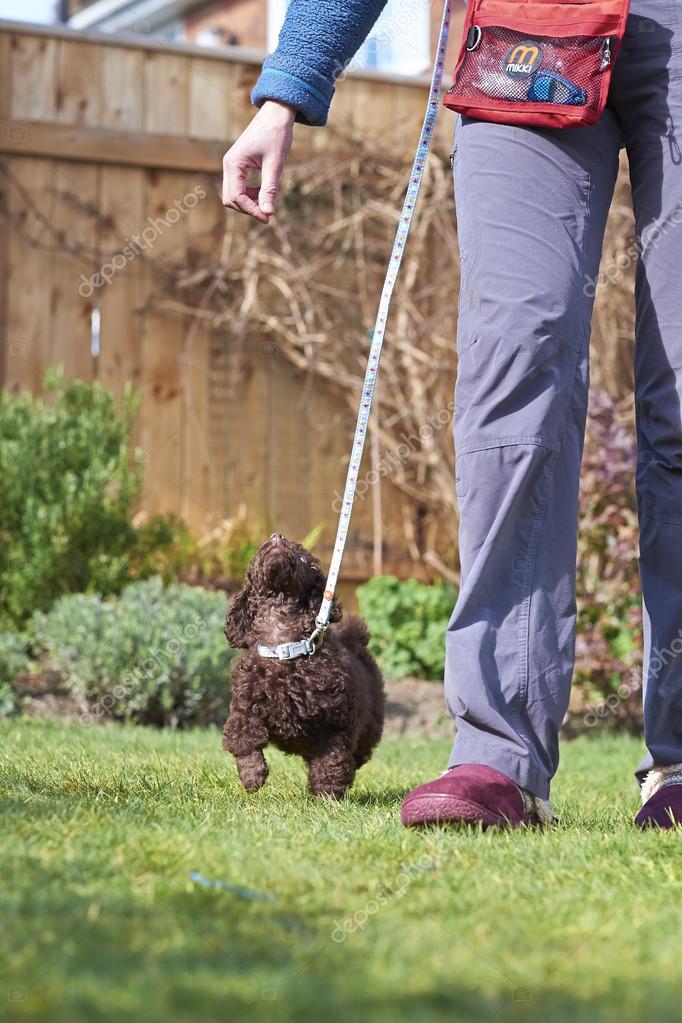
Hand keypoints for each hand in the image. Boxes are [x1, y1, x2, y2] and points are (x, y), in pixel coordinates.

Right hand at [222, 100, 295, 222]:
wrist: (276, 113)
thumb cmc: (276, 135)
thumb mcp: (275, 164)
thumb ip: (270, 189)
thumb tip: (268, 213)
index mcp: (233, 164)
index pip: (237, 197)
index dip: (252, 210)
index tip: (268, 218)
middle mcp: (228, 165)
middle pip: (230, 199)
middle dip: (247, 208)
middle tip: (267, 214)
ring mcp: (231, 164)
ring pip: (233, 194)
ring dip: (248, 202)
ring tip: (267, 201)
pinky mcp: (237, 164)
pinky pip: (238, 186)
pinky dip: (248, 194)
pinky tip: (263, 192)